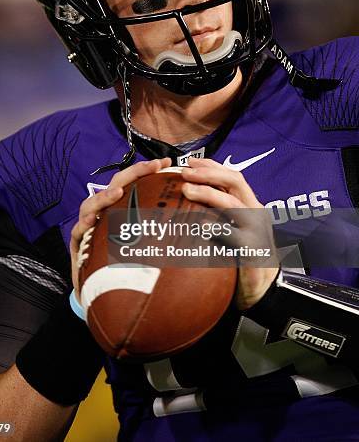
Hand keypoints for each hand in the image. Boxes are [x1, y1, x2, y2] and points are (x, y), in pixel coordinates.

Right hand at [70, 158, 171, 300]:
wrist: (103, 293)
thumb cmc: (128, 267)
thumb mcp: (150, 245)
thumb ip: (165, 231)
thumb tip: (196, 221)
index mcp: (121, 209)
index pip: (133, 183)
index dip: (147, 171)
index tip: (166, 163)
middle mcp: (105, 213)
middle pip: (116, 186)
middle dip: (133, 173)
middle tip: (152, 166)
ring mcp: (89, 226)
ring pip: (92, 204)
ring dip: (105, 196)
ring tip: (117, 192)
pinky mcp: (78, 242)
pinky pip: (78, 230)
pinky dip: (84, 223)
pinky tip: (92, 220)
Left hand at [181, 157, 278, 309]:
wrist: (263, 287)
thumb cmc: (242, 253)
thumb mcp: (232, 226)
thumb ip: (217, 211)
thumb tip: (187, 194)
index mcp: (249, 204)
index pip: (232, 176)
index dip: (212, 165)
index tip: (190, 161)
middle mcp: (255, 212)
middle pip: (235, 182)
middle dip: (208, 173)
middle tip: (185, 173)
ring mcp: (256, 231)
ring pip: (234, 204)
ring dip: (208, 194)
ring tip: (187, 190)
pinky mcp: (252, 251)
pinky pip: (234, 237)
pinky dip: (217, 228)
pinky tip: (201, 225)